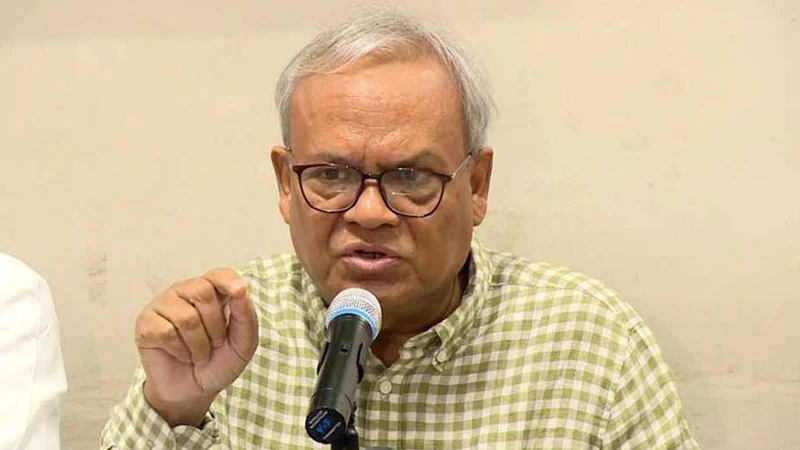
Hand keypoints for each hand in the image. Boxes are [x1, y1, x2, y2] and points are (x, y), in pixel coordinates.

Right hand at [135, 268, 257, 425]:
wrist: (195, 391)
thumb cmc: (219, 361)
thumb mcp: (243, 343)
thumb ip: (245, 315)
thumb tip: (240, 289)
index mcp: (211, 291)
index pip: (218, 275)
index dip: (228, 280)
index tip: (239, 291)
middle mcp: (185, 292)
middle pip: (203, 293)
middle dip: (215, 327)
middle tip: (214, 343)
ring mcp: (163, 305)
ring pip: (186, 317)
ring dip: (198, 345)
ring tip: (197, 353)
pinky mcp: (145, 324)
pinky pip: (165, 332)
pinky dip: (179, 350)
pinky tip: (180, 354)